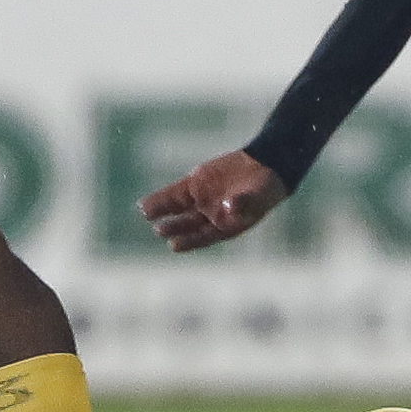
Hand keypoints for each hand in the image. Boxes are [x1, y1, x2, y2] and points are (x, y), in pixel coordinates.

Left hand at [137, 150, 292, 253]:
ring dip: (162, 212)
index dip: (188, 241)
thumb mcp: (258, 197)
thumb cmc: (265, 189)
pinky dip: (163, 199)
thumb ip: (243, 203)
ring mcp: (201, 200)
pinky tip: (146, 205)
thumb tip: (229, 206)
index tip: (173, 245)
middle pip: (187, 224)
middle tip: (158, 230)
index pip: (203, 237)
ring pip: (178, 209)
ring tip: (146, 213)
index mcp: (225, 227)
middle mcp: (210, 217)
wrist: (265, 166)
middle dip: (173, 227)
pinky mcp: (195, 184)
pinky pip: (176, 193)